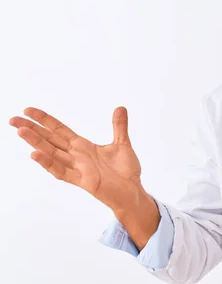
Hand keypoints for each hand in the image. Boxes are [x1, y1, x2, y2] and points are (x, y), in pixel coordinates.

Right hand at [9, 106, 142, 210]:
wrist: (132, 191)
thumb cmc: (125, 171)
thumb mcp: (122, 143)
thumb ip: (119, 126)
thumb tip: (120, 107)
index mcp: (83, 146)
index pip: (59, 130)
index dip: (45, 120)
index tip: (28, 111)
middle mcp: (76, 156)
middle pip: (50, 140)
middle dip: (32, 129)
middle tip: (13, 119)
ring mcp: (77, 168)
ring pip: (52, 153)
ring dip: (36, 143)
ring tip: (21, 131)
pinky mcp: (82, 181)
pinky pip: (62, 171)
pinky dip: (49, 163)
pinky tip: (36, 155)